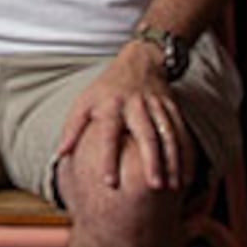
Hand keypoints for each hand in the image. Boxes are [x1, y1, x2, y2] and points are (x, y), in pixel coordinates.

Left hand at [54, 50, 192, 195]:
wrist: (139, 60)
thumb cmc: (106, 88)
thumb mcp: (84, 101)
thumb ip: (72, 127)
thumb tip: (60, 153)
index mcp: (110, 105)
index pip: (108, 134)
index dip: (108, 158)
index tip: (109, 182)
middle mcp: (135, 105)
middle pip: (146, 135)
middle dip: (151, 161)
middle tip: (154, 186)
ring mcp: (156, 106)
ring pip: (168, 135)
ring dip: (173, 160)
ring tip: (175, 186)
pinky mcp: (172, 108)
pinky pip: (182, 132)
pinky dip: (186, 154)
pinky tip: (186, 176)